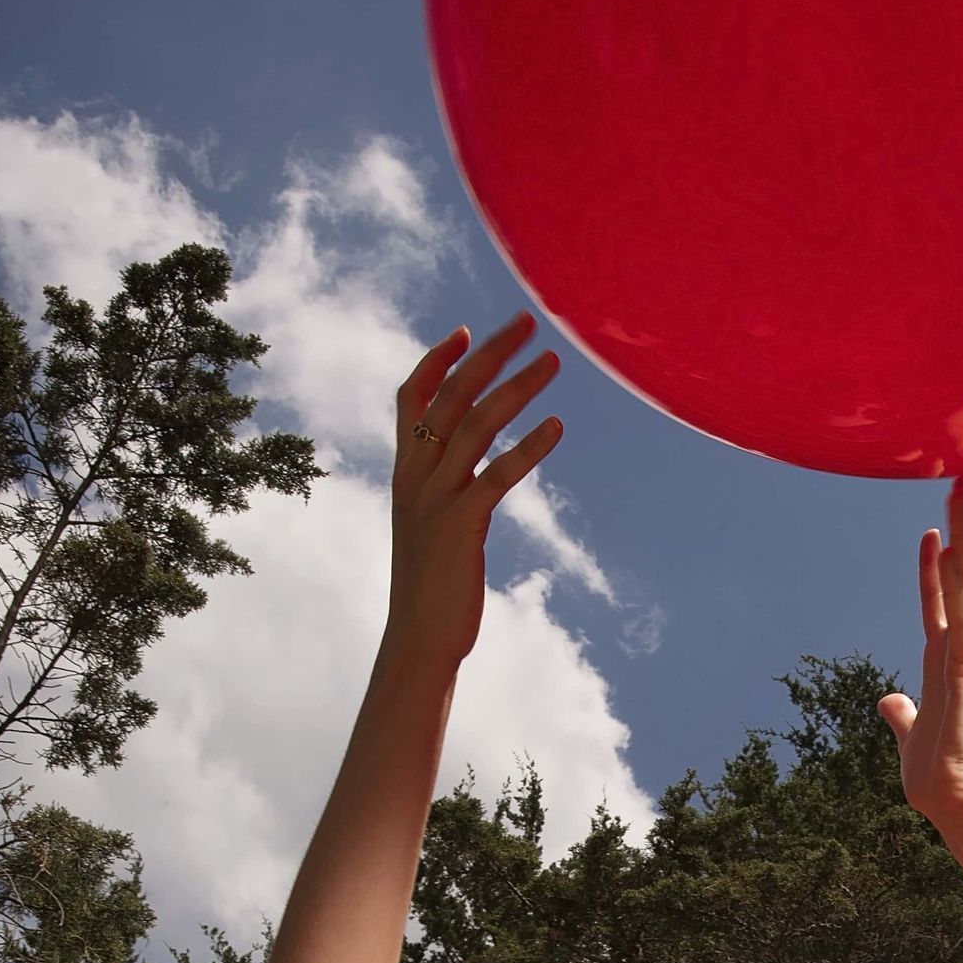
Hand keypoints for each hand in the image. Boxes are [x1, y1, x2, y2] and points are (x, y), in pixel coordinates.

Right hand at [387, 311, 562, 663]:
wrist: (418, 640)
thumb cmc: (431, 587)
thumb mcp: (430, 525)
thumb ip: (444, 489)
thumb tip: (472, 468)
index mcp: (405, 472)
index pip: (412, 398)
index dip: (437, 360)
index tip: (467, 330)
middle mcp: (415, 477)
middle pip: (450, 396)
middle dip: (490, 354)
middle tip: (528, 322)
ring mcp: (435, 500)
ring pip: (475, 426)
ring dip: (517, 388)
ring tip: (553, 361)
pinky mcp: (460, 527)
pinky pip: (495, 476)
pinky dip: (527, 448)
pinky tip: (557, 427)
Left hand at [877, 477, 962, 827]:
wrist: (957, 807)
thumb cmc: (938, 774)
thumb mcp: (910, 733)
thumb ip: (903, 714)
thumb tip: (891, 700)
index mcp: (945, 660)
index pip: (939, 601)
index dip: (934, 566)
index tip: (931, 529)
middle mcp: (962, 652)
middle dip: (962, 532)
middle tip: (961, 482)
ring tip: (959, 497)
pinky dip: (959, 590)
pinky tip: (953, 556)